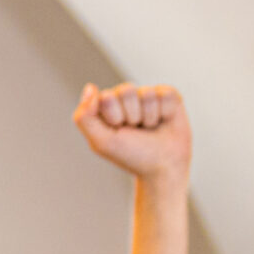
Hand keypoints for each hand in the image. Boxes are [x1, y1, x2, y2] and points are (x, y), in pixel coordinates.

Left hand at [74, 82, 189, 189]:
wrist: (163, 166)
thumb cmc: (130, 155)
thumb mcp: (101, 142)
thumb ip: (85, 117)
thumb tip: (90, 87)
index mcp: (105, 108)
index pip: (106, 96)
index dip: (114, 116)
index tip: (118, 130)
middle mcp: (125, 99)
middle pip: (126, 89)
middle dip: (131, 115)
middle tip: (135, 129)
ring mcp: (147, 96)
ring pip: (147, 93)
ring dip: (148, 116)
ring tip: (149, 127)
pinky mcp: (169, 96)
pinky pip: (166, 94)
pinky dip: (166, 112)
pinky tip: (164, 121)